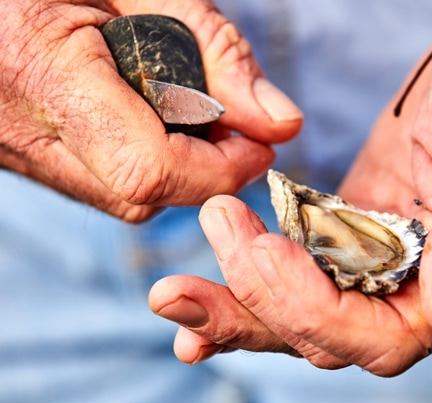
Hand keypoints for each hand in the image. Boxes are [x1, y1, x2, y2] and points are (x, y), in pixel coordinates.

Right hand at [0, 0, 301, 221]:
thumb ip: (215, 50)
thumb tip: (281, 123)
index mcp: (44, 71)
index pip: (148, 168)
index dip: (220, 167)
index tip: (261, 141)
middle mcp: (23, 132)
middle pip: (145, 194)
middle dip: (208, 168)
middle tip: (233, 122)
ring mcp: (21, 152)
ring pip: (126, 197)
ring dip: (180, 165)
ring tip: (190, 107)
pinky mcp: (28, 157)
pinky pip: (102, 182)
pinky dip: (147, 159)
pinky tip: (153, 115)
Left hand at [149, 3, 431, 375]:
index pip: (382, 335)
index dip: (314, 307)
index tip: (262, 248)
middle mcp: (419, 287)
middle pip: (327, 333)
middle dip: (253, 309)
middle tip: (181, 279)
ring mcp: (382, 260)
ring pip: (303, 309)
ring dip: (237, 306)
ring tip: (172, 295)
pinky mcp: (354, 230)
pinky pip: (300, 268)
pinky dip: (251, 280)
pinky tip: (203, 286)